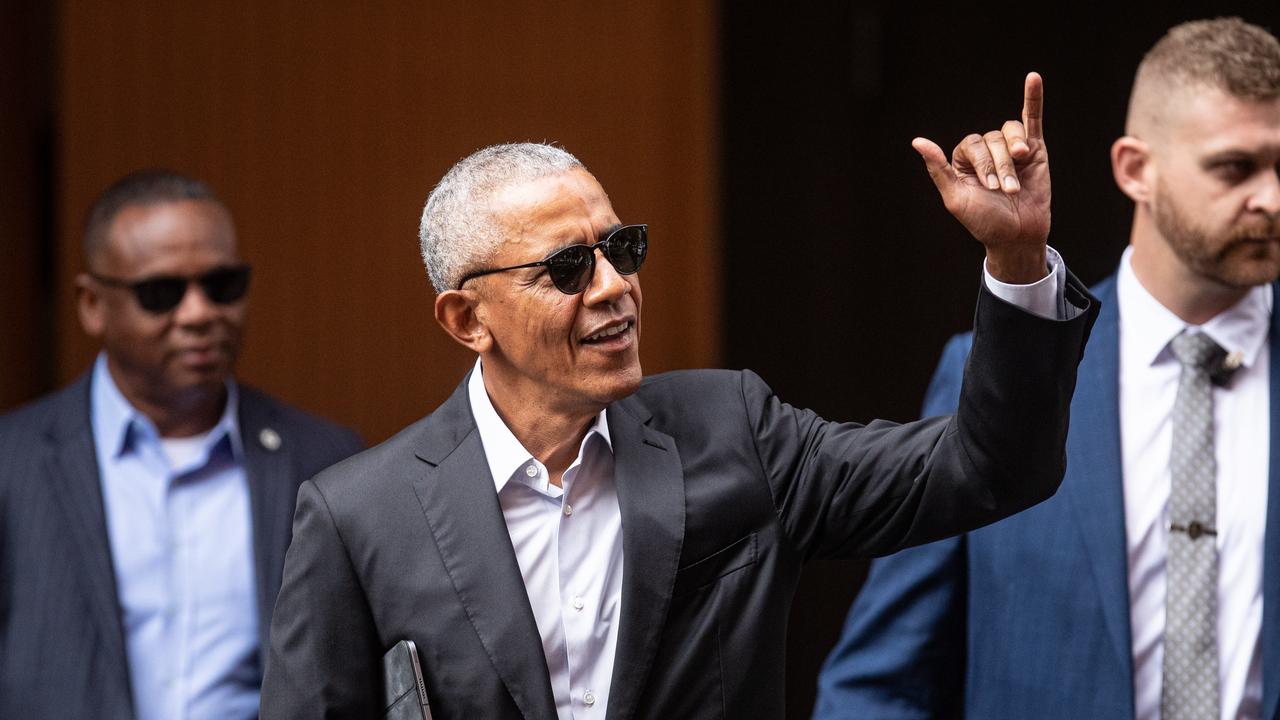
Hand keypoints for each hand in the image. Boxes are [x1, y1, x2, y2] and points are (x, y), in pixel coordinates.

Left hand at [915, 72, 1049, 282]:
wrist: (1016, 235)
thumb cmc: (985, 221)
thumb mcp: (955, 198)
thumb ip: (938, 168)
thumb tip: (917, 140)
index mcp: (963, 160)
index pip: (971, 144)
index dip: (982, 163)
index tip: (989, 188)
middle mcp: (986, 151)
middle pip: (992, 139)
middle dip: (1000, 166)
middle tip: (1006, 191)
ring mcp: (1011, 148)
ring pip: (1011, 133)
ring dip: (1014, 155)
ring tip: (1019, 181)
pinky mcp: (1035, 149)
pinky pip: (1032, 118)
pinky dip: (1034, 97)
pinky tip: (1034, 78)